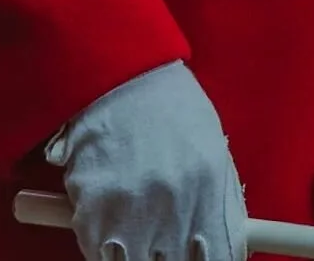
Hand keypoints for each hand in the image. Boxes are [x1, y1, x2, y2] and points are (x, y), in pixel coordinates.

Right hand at [49, 62, 246, 260]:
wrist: (118, 71)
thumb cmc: (166, 103)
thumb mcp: (208, 144)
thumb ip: (215, 197)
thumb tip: (220, 242)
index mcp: (208, 188)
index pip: (218, 259)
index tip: (194, 258)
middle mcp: (174, 208)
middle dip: (165, 255)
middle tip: (158, 242)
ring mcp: (132, 213)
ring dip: (132, 253)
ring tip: (132, 227)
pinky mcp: (93, 212)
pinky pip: (97, 250)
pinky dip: (99, 242)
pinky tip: (104, 217)